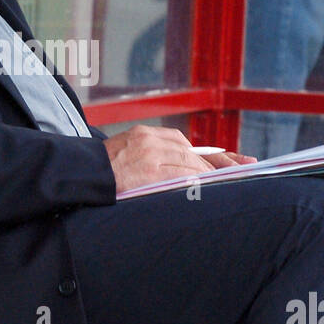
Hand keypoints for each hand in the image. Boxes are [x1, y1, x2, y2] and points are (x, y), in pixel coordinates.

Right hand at [103, 124, 254, 193]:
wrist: (80, 173)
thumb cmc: (102, 168)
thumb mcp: (126, 150)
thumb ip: (152, 153)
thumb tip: (185, 165)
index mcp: (144, 134)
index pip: (184, 143)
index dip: (211, 154)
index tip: (233, 160)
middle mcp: (149, 141)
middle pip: (191, 153)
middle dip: (218, 164)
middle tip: (242, 169)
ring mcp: (149, 157)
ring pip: (189, 165)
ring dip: (209, 176)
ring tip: (227, 184)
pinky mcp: (147, 174)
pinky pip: (179, 178)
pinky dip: (196, 183)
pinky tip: (208, 188)